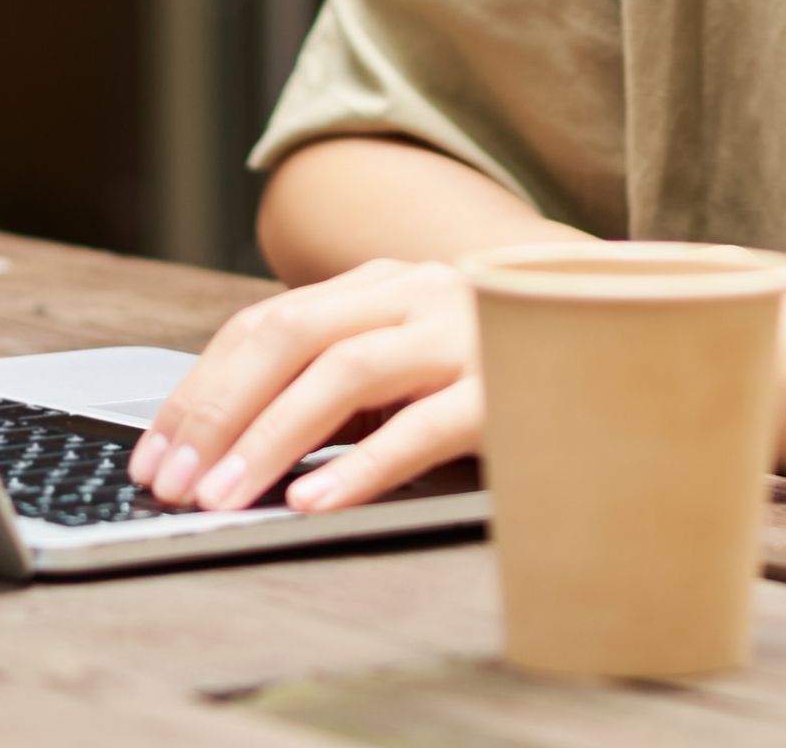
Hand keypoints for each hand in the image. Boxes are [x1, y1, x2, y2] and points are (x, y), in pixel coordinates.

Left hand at [128, 257, 479, 513]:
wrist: (632, 344)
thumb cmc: (499, 375)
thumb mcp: (411, 369)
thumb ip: (341, 388)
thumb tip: (226, 452)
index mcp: (384, 285)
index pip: (268, 323)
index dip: (201, 390)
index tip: (153, 455)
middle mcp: (421, 292)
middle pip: (292, 335)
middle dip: (218, 411)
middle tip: (172, 482)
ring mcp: (469, 331)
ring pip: (348, 371)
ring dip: (274, 438)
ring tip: (226, 496)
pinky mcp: (513, 385)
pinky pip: (427, 423)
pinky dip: (363, 464)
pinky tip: (316, 502)